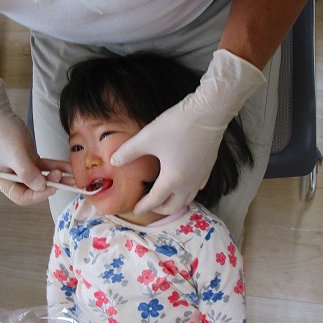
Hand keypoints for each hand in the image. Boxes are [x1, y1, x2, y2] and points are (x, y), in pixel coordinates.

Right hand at [0, 77, 72, 204]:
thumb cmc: (0, 132)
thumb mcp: (15, 154)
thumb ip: (28, 173)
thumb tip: (42, 187)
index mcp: (2, 180)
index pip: (21, 196)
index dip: (37, 195)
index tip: (51, 188)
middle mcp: (12, 177)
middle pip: (33, 189)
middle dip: (50, 185)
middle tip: (63, 180)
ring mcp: (22, 168)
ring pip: (42, 178)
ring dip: (57, 178)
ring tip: (72, 178)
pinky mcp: (30, 158)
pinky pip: (45, 166)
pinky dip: (56, 167)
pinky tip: (68, 168)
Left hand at [110, 50, 264, 214]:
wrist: (209, 112)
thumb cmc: (176, 126)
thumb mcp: (147, 138)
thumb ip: (128, 152)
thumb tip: (113, 161)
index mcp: (172, 179)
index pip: (155, 200)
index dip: (143, 206)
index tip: (135, 209)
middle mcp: (188, 183)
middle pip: (174, 206)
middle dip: (160, 209)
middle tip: (149, 205)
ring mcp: (201, 176)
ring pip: (188, 199)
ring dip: (175, 202)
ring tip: (164, 196)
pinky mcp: (208, 167)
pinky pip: (198, 187)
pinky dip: (188, 191)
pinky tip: (183, 182)